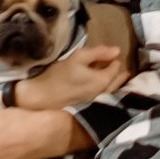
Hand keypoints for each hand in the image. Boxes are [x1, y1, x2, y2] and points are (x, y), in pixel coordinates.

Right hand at [12, 44, 128, 111]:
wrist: (42, 98)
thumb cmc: (59, 75)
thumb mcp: (78, 57)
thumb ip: (99, 53)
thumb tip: (117, 50)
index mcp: (103, 81)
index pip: (117, 66)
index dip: (112, 58)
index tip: (105, 54)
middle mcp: (105, 94)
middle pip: (118, 80)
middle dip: (116, 71)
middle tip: (109, 62)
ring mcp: (98, 103)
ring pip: (112, 89)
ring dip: (112, 81)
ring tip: (105, 72)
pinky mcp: (90, 108)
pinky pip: (104, 96)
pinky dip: (106, 89)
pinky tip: (97, 84)